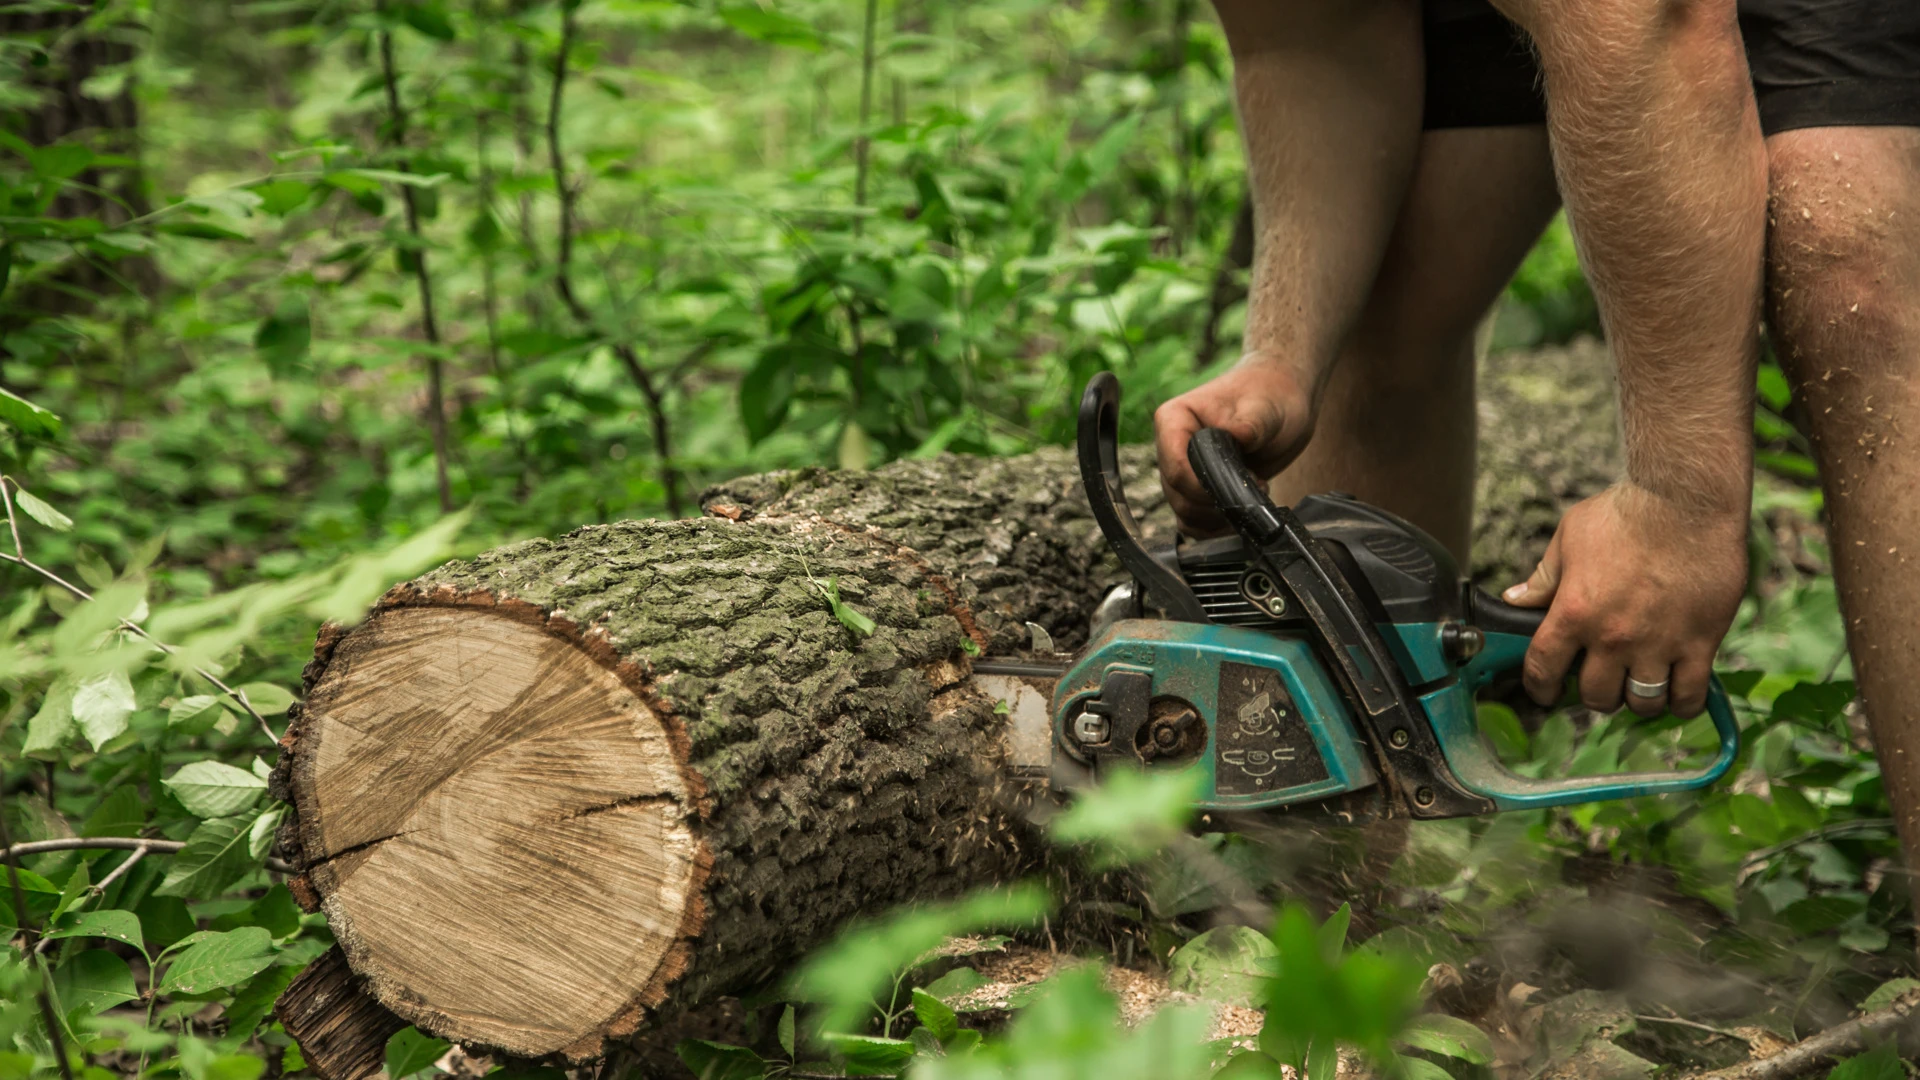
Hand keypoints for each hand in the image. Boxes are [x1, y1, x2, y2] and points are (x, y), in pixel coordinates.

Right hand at [1154, 355, 1315, 534]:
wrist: (1281, 397)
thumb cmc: (1270, 393)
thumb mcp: (1266, 408)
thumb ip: (1250, 425)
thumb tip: (1238, 437)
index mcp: (1174, 419)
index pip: (1175, 467)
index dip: (1204, 487)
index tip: (1240, 484)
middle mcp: (1170, 446)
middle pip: (1177, 495)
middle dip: (1216, 503)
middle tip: (1256, 487)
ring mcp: (1182, 469)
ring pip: (1184, 512)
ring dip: (1219, 517)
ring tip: (1253, 495)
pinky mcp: (1197, 487)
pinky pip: (1193, 521)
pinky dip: (1216, 527)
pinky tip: (1242, 513)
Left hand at [1504, 483, 1747, 717]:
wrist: (1687, 499)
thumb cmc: (1625, 512)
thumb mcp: (1570, 538)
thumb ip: (1544, 577)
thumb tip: (1515, 599)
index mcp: (1574, 613)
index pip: (1543, 669)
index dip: (1540, 688)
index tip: (1545, 692)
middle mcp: (1613, 637)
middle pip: (1596, 696)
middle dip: (1594, 693)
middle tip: (1602, 678)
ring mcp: (1658, 643)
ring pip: (1642, 703)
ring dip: (1636, 699)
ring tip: (1637, 682)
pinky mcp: (1701, 642)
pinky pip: (1690, 696)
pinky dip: (1681, 702)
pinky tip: (1676, 690)